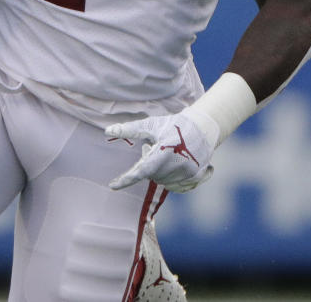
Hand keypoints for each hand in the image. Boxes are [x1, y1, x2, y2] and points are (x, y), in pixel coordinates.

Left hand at [105, 107, 219, 192]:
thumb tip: (107, 131)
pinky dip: (170, 177)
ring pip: (162, 181)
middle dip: (148, 164)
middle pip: (151, 175)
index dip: (126, 179)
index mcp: (163, 152)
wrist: (203, 127)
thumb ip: (130, 130)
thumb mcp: (151, 124)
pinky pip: (175, 185)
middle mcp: (176, 166)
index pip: (140, 171)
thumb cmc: (174, 124)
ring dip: (159, 171)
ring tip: (167, 153)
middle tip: (153, 147)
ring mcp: (187, 174)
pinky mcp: (195, 178)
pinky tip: (175, 164)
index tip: (112, 185)